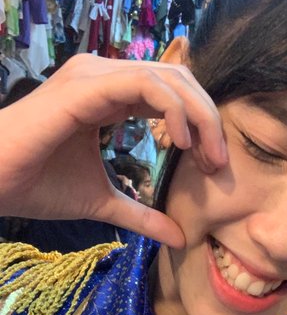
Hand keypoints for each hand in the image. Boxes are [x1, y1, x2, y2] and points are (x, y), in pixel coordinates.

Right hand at [0, 54, 227, 247]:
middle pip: (179, 80)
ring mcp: (95, 77)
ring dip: (199, 116)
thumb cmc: (38, 185)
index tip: (213, 166)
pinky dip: (173, 111)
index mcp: (111, 96)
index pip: (172, 94)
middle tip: (219, 161)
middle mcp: (106, 77)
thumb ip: (142, 214)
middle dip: (208, 119)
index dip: (201, 126)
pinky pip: (145, 86)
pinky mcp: (86, 87)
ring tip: (206, 155)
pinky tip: (180, 142)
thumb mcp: (104, 202)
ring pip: (169, 78)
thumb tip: (178, 237)